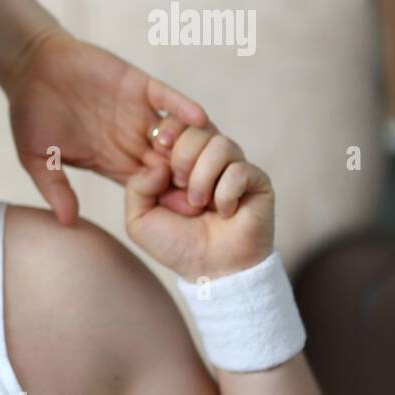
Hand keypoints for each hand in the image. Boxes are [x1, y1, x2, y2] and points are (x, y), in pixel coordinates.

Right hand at [6, 29, 208, 225]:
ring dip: (189, 146)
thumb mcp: (37, 158)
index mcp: (110, 160)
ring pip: (178, 133)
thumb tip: (67, 223)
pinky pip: (168, 98)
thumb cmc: (30, 114)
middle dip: (189, 177)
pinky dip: (184, 107)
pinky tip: (197, 118)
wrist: (30, 66)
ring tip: (196, 159)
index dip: (164, 199)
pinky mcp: (138, 86)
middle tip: (201, 190)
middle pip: (172, 163)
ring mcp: (137, 113)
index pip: (147, 186)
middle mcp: (130, 139)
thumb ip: (55, 188)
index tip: (179, 213)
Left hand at [124, 122, 274, 281]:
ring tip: (199, 204)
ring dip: (203, 177)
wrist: (210, 270)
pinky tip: (224, 212)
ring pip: (221, 144)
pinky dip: (226, 194)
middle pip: (198, 128)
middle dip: (183, 156)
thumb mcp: (139, 219)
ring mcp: (234, 168)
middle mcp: (208, 160)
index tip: (159, 147)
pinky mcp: (257, 181)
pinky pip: (241, 170)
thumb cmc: (176, 245)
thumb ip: (137, 187)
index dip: (169, 128)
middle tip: (180, 185)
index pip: (178, 124)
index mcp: (180, 162)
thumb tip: (159, 162)